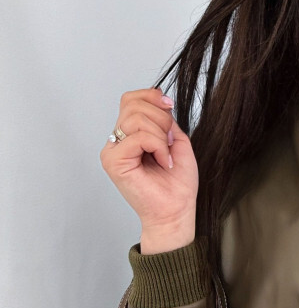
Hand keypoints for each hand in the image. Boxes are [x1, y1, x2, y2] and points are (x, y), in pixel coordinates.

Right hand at [100, 87, 197, 235]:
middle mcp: (117, 142)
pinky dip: (158, 146)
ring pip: (135, 118)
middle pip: (132, 104)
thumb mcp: (177, 141)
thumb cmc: (177, 185)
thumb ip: (165, 119)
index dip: (151, 96)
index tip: (169, 105)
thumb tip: (159, 98)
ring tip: (166, 156)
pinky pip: (138, 137)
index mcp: (130, 136)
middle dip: (161, 118)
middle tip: (170, 142)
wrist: (176, 212)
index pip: (130, 99)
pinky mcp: (113, 162)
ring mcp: (112, 151)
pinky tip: (163, 162)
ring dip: (160, 135)